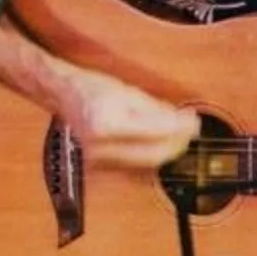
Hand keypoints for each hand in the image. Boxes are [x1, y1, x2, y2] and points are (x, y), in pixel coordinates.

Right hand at [54, 65, 197, 169]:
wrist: (62, 95)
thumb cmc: (92, 88)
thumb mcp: (128, 92)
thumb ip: (157, 110)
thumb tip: (184, 122)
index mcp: (107, 125)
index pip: (156, 134)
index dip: (180, 129)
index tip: (194, 122)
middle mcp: (100, 147)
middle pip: (153, 155)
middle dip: (177, 144)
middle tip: (191, 131)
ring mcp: (98, 160)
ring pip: (146, 164)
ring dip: (167, 151)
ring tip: (179, 136)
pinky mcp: (100, 167)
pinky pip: (135, 167)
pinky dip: (152, 156)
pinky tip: (161, 145)